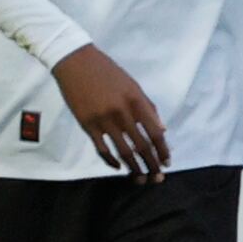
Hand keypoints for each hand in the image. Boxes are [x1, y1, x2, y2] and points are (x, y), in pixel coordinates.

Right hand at [55, 43, 168, 180]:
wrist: (76, 62)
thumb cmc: (107, 72)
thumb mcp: (133, 85)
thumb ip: (148, 107)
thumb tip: (162, 129)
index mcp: (136, 101)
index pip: (155, 132)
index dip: (163, 150)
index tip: (167, 163)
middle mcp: (122, 112)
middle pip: (141, 146)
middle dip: (152, 165)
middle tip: (157, 178)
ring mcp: (103, 120)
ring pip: (123, 151)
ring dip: (134, 168)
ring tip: (140, 179)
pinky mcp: (87, 125)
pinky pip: (102, 149)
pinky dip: (111, 161)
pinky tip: (118, 167)